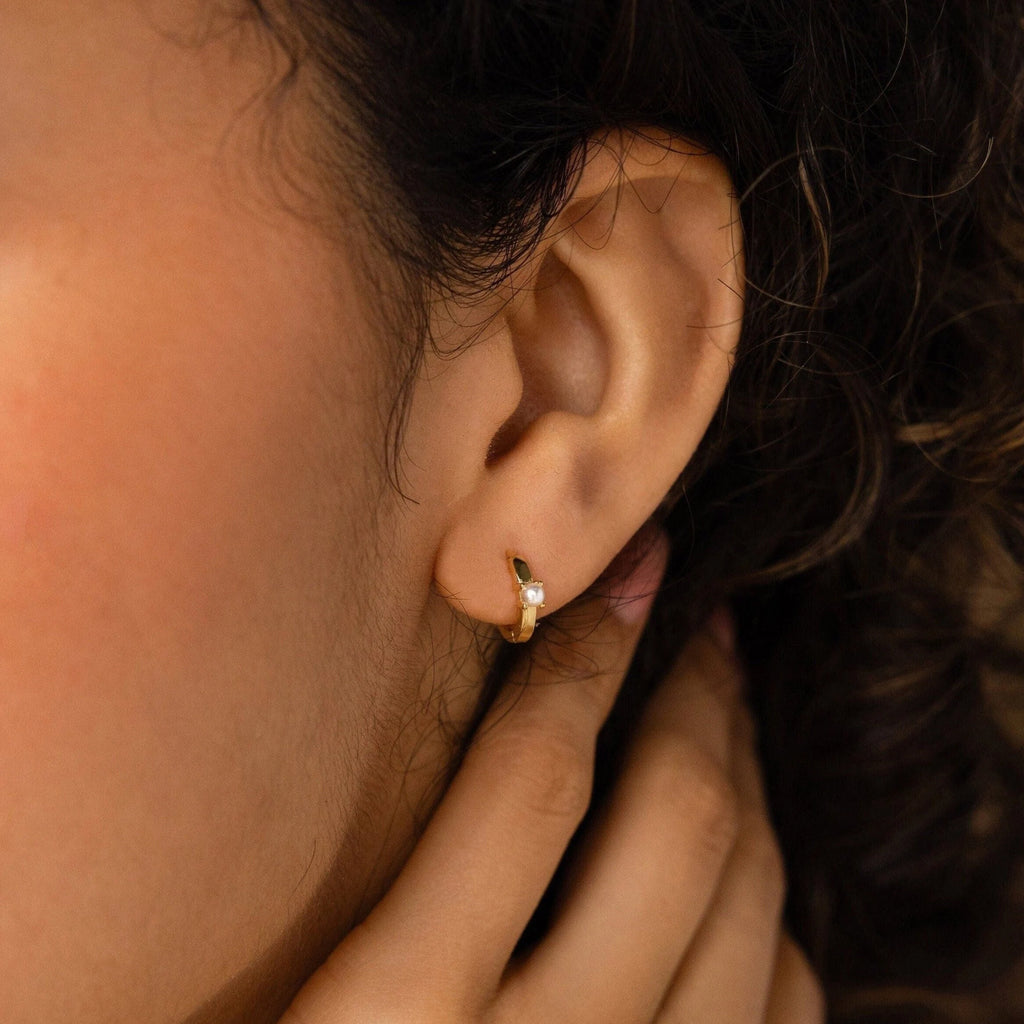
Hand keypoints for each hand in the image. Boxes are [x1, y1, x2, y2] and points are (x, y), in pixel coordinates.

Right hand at [278, 550, 823, 1022]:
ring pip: (754, 906)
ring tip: (731, 711)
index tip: (624, 573)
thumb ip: (378, 896)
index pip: (531, 778)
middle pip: (677, 825)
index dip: (585, 652)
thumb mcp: (300, 1006)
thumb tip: (497, 737)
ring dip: (752, 782)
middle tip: (706, 618)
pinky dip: (778, 919)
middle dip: (702, 695)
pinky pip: (782, 1011)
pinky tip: (748, 874)